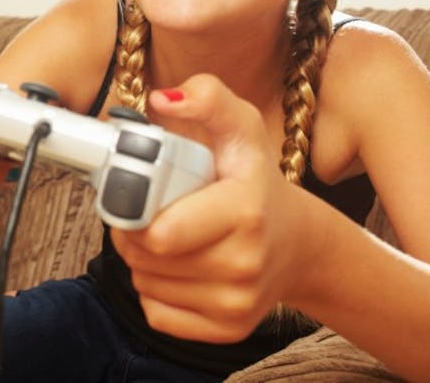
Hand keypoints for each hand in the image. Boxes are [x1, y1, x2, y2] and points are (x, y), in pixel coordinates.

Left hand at [110, 74, 306, 343]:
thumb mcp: (239, 126)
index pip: (160, 232)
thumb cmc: (255, 179)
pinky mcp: (228, 329)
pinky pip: (157, 314)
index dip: (133, 211)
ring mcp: (238, 303)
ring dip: (141, 260)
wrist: (297, 241)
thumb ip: (207, 98)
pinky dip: (154, 291)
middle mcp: (245, 263)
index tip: (139, 193)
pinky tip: (176, 266)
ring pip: (145, 285)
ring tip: (166, 235)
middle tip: (147, 211)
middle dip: (132, 231)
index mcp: (245, 211)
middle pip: (145, 257)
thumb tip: (164, 100)